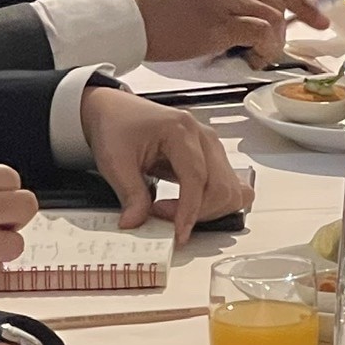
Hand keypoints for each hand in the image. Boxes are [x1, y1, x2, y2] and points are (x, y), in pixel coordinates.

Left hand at [77, 86, 253, 242]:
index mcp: (180, 130)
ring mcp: (210, 146)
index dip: (189, 210)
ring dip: (208, 210)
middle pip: (221, 185)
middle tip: (164, 218)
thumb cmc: (116, 126)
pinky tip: (193, 207)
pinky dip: (217, 202)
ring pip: (230, 188)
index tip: (178, 233)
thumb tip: (137, 223)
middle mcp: (202, 136)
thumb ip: (130, 194)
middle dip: (198, 212)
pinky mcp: (210, 156)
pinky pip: (228, 185)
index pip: (197, 177)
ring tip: (175, 212)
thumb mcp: (115, 161)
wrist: (114, 111)